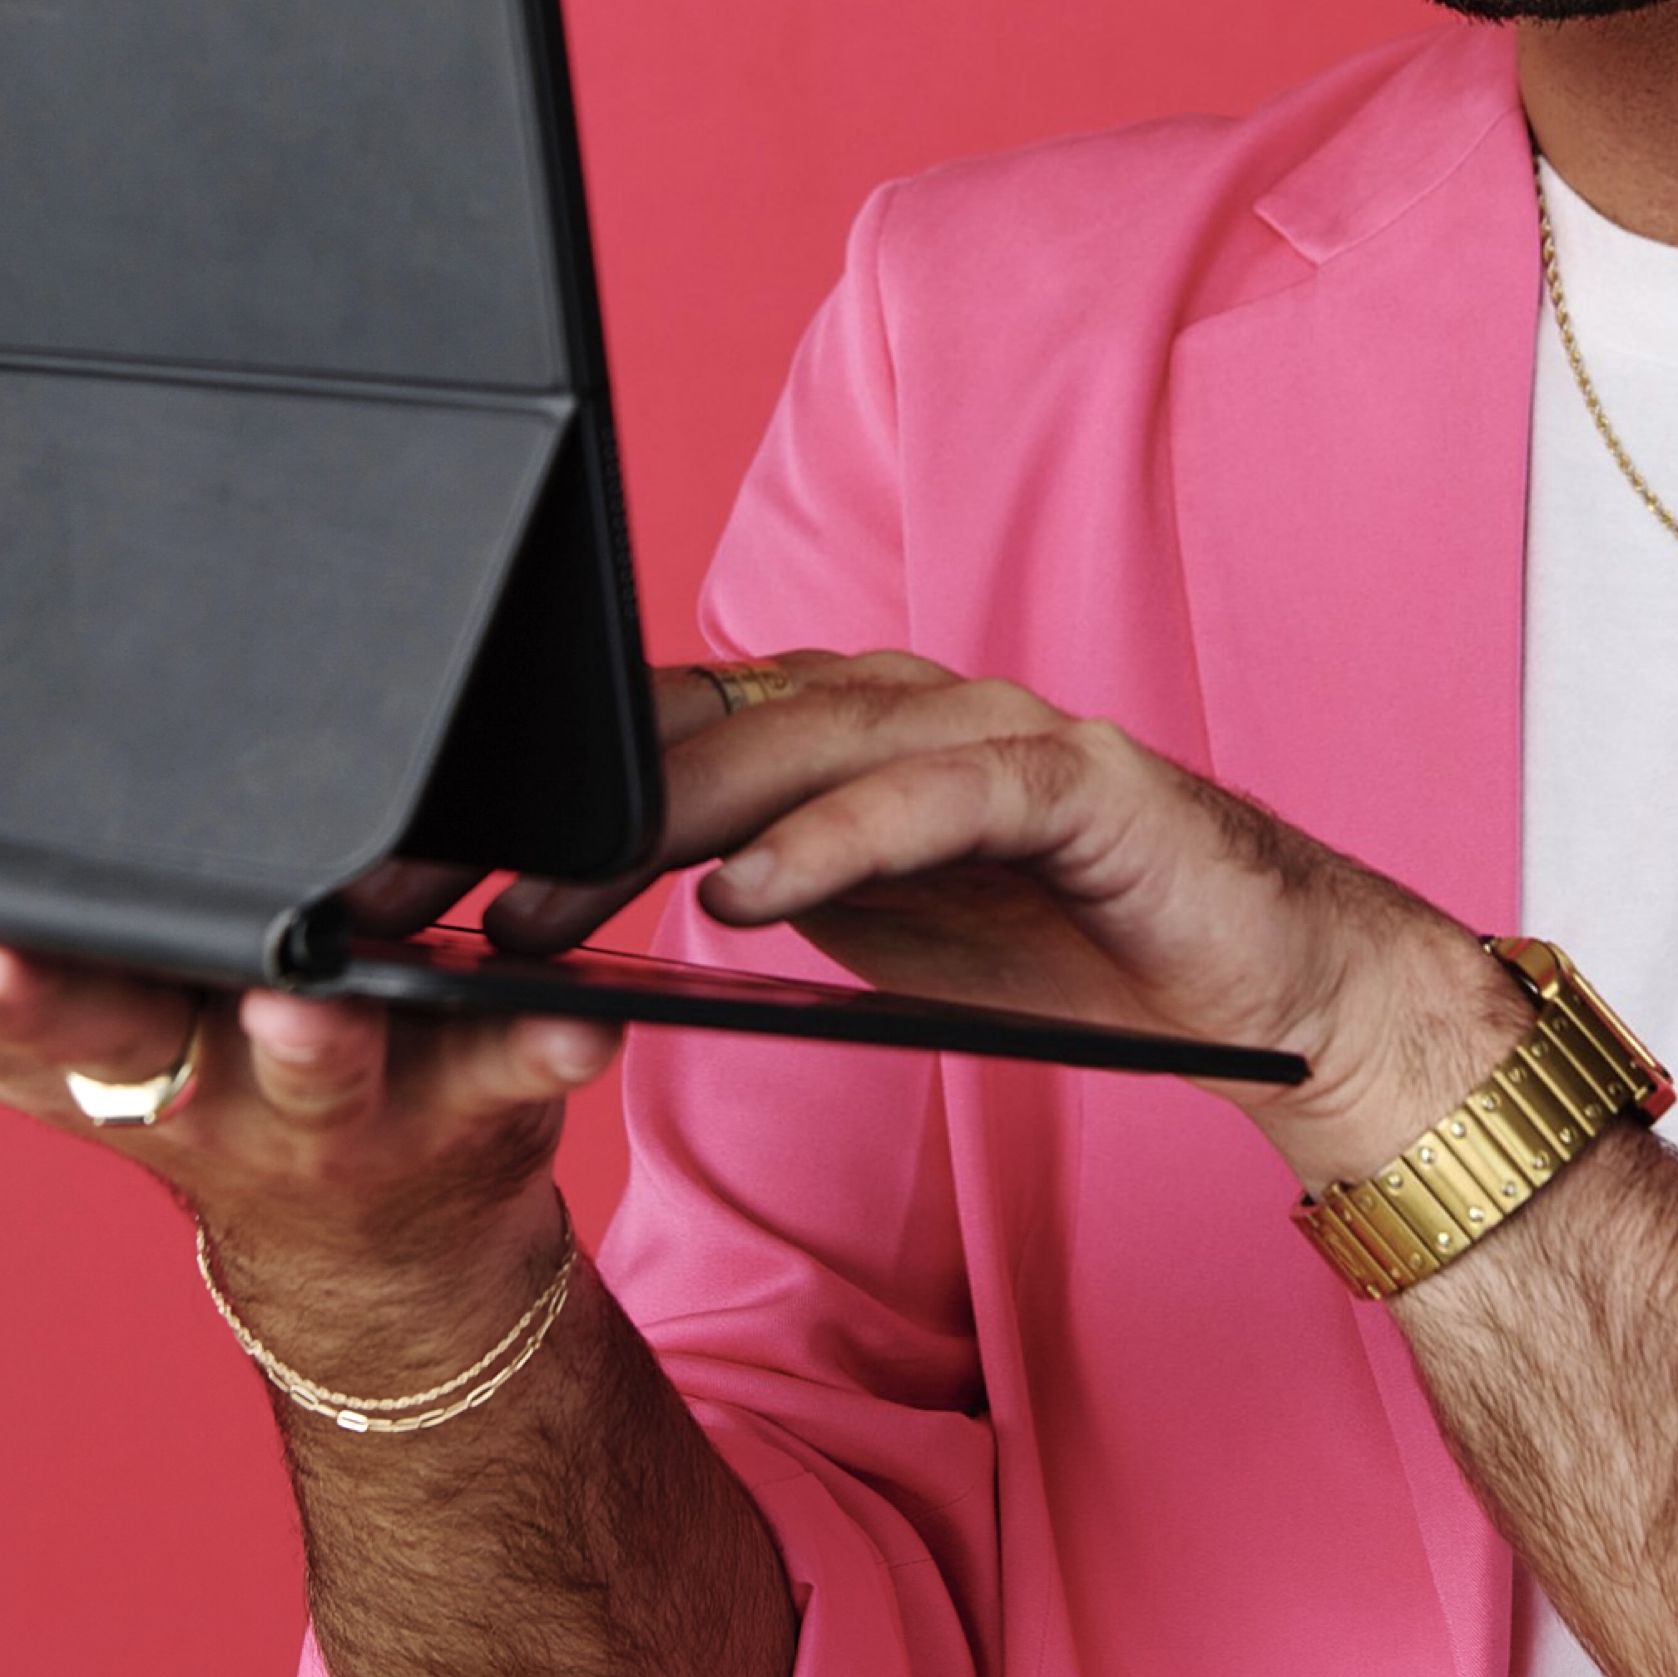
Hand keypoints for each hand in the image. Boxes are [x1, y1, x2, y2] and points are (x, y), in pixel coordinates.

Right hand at [0, 889, 610, 1382]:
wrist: (383, 1262)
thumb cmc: (181, 1083)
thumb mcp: (20, 1034)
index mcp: (54, 1035)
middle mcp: (169, 1075)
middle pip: (78, 1030)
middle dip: (17, 996)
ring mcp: (320, 1099)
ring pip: (295, 1057)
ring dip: (288, 1029)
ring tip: (283, 989)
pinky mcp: (469, 1097)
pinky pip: (515, 1063)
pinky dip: (544, 1043)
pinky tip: (579, 1021)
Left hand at [494, 652, 1520, 1186]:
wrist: (1266, 979)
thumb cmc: (1058, 947)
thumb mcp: (859, 932)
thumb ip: (741, 893)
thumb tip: (561, 924)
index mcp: (842, 722)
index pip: (658, 728)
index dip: (533, 787)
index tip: (411, 873)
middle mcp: (906, 697)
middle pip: (703, 723)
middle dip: (560, 806)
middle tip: (438, 892)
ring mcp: (993, 725)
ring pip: (801, 744)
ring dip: (664, 824)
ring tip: (550, 900)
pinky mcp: (1075, 780)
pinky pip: (935, 797)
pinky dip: (832, 842)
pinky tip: (740, 899)